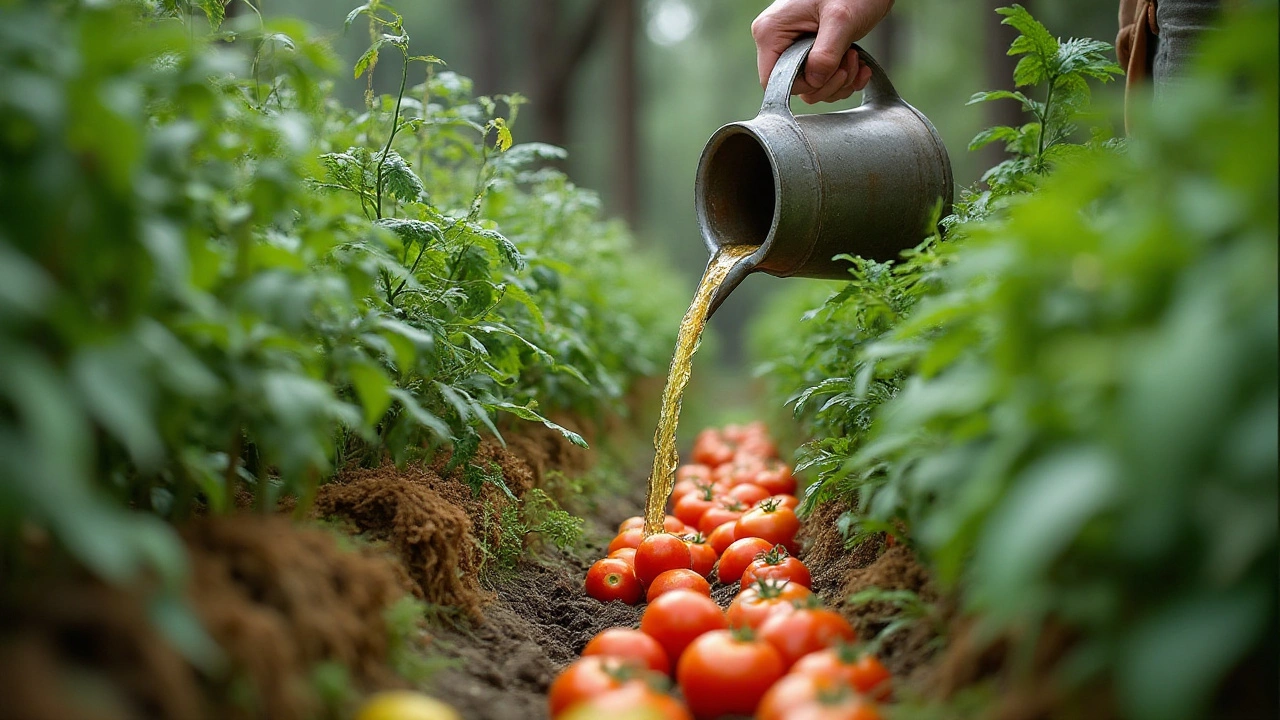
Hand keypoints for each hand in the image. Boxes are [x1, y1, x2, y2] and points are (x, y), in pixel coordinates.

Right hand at [751, 0, 894, 103]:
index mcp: (771, 32)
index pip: (773, 80)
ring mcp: (796, 47)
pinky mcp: (813, 52)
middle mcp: (779, 42)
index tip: (829, 73)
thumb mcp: (841, 20)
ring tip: (856, 59)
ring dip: (839, 82)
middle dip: (827, 83)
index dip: (802, 85)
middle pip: (796, 86)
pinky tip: (860, 65)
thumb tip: (815, 82)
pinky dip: (845, 79)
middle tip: (849, 63)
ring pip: (812, 86)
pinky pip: (823, 80)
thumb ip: (826, 53)